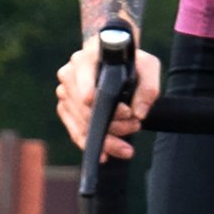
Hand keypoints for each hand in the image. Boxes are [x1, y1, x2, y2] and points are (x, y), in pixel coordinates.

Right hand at [56, 38, 161, 161]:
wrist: (115, 61)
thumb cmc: (130, 61)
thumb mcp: (148, 66)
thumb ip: (149, 87)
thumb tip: (139, 113)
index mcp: (85, 58)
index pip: (86, 82)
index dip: (101, 101)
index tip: (126, 112)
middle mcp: (69, 74)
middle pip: (86, 109)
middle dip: (113, 124)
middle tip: (136, 126)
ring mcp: (65, 92)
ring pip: (82, 123)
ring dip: (106, 138)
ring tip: (127, 144)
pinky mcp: (65, 108)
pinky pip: (75, 131)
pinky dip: (91, 145)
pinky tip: (106, 155)